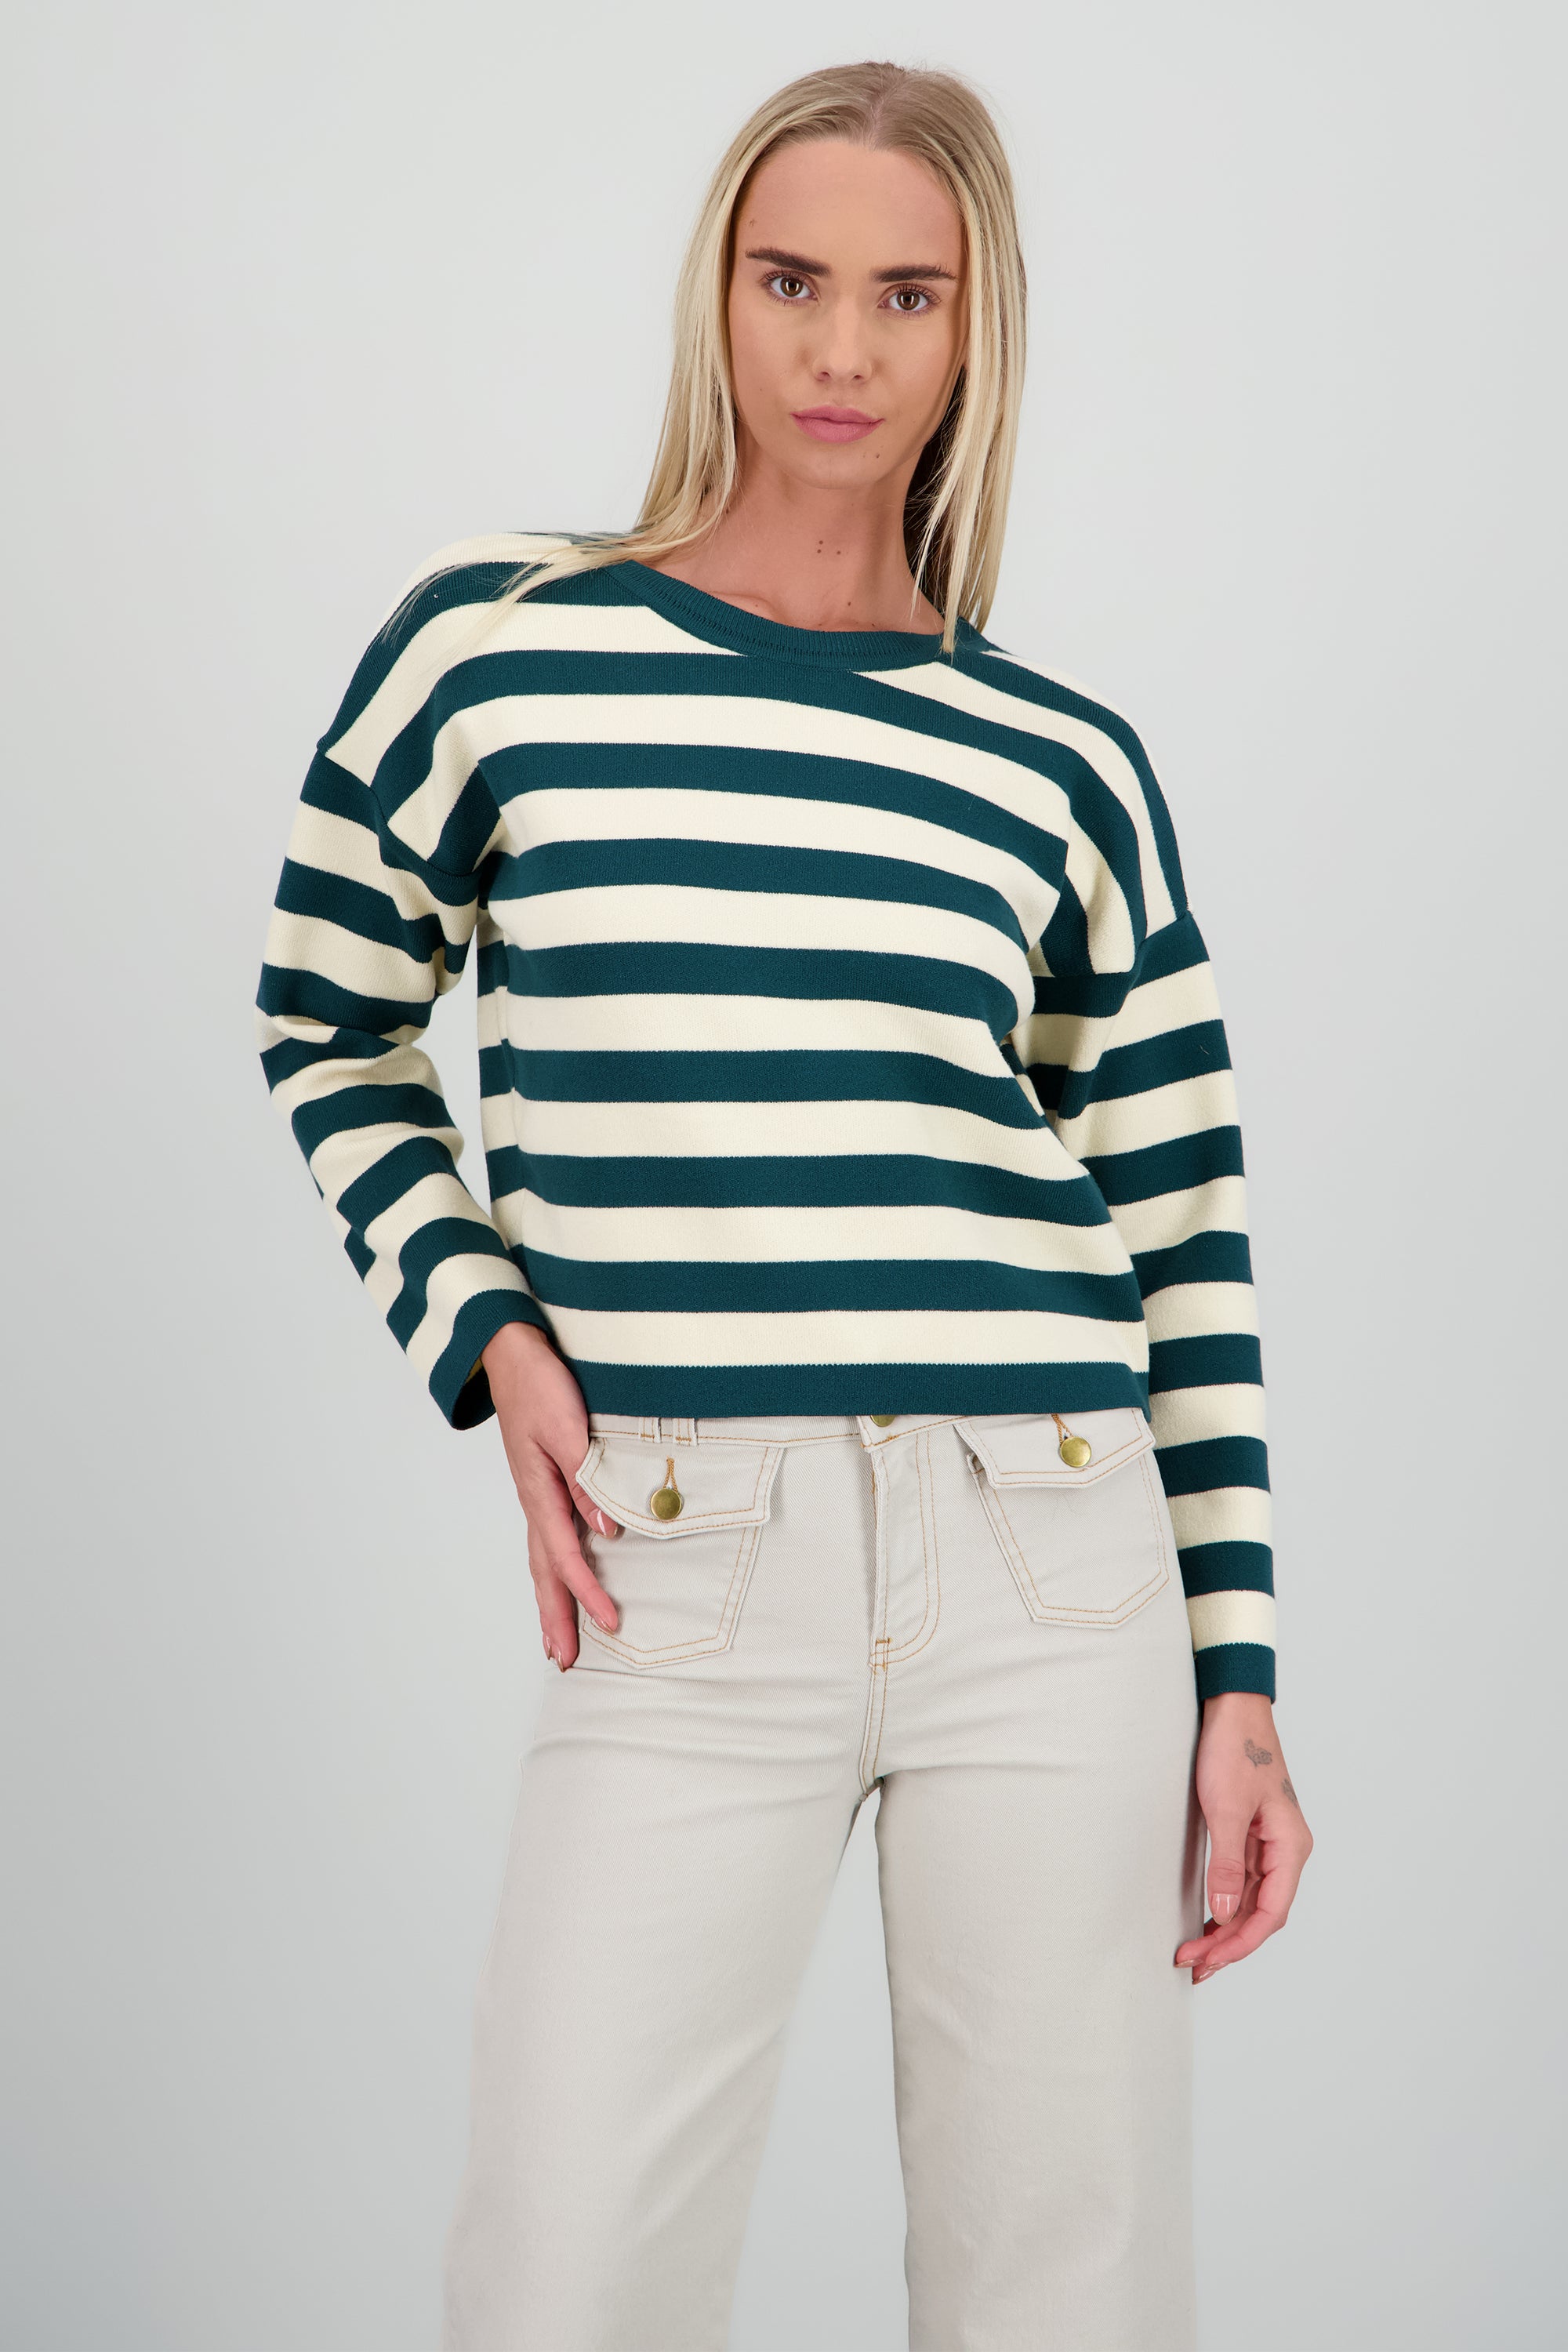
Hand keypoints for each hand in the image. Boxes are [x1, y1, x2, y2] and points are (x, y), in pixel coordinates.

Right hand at [480, 1321, 620, 1669]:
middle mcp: (534, 1501)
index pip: (566, 1556)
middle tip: (564, 1661)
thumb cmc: (540, 1385)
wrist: (512, 1352)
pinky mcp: (541, 1483)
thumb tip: (608, 1531)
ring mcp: (535, 1494)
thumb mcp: (569, 1429)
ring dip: (550, 1601)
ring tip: (556, 1640)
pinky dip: (553, 1569)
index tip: (611, 1624)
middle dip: (554, 1618)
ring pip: (542, 1560)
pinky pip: (547, 1539)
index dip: (588, 1594)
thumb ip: (587, 1481)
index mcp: (539, 1492)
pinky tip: (560, 1579)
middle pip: (544, 1572)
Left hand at [1175, 1691, 1312, 1983]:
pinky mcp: (1252, 1834)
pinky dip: (1226, 1904)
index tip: (1209, 1960)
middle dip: (1230, 1943)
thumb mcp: (1225, 1808)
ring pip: (1253, 1900)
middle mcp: (1286, 1849)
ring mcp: (1270, 1842)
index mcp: (1290, 1846)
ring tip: (1196, 1953)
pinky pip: (1244, 1881)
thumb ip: (1227, 1864)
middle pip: (1263, 1912)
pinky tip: (1207, 1920)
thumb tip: (1227, 1914)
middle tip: (1193, 1964)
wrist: (1233, 1707)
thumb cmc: (1234, 1748)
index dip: (1240, 1943)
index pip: (1271, 1912)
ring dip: (1226, 1928)